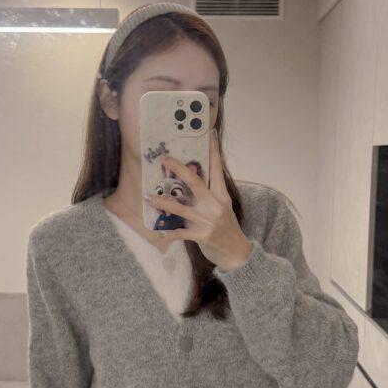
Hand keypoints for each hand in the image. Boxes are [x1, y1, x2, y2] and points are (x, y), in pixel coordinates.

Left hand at [144, 129, 253, 271]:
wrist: (238, 254)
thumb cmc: (228, 229)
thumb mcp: (224, 209)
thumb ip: (210, 196)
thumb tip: (193, 182)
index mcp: (222, 196)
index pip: (217, 169)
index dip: (213, 151)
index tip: (209, 134)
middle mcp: (215, 206)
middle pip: (195, 182)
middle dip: (178, 170)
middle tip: (164, 160)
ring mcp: (209, 221)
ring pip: (182, 208)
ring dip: (163, 202)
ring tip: (149, 197)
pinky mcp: (203, 236)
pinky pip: (182, 232)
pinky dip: (170, 232)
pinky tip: (160, 231)